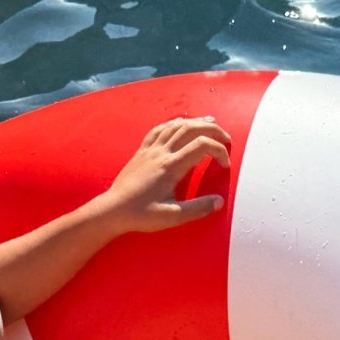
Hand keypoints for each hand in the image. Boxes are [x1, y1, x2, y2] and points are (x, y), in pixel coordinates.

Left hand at [101, 116, 231, 234]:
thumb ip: (197, 209)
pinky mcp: (142, 151)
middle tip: (226, 137)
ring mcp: (150, 149)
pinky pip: (159, 129)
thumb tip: (219, 201)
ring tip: (210, 123)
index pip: (202, 146)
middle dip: (213, 129)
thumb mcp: (172, 217)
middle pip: (191, 128)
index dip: (219, 151)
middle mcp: (161, 153)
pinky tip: (180, 124)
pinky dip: (174, 123)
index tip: (225, 166)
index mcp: (171, 167)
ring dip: (196, 122)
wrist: (113, 209)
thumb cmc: (141, 215)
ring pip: (176, 125)